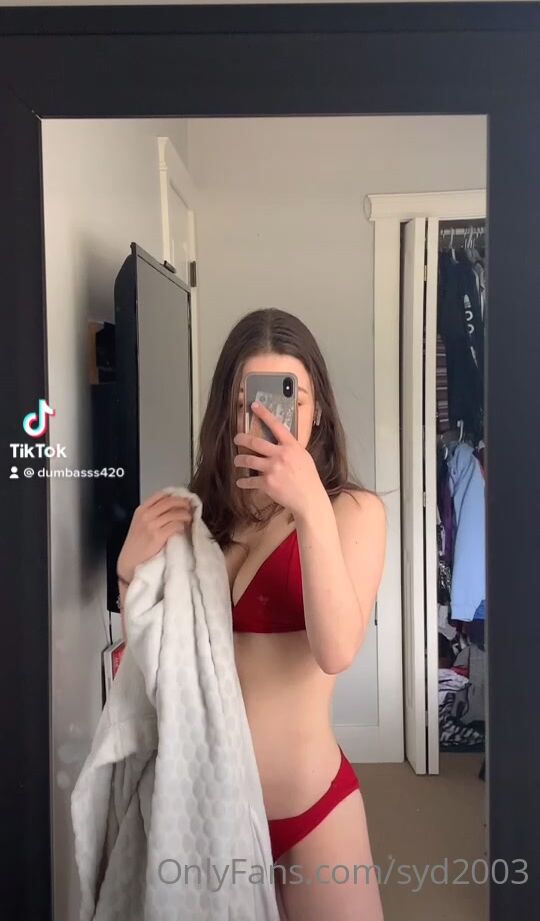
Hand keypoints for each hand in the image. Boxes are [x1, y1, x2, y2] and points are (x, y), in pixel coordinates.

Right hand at [116, 490, 192, 583]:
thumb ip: (152, 514)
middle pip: (170, 501)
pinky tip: (184, 529)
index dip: (175, 495)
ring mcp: (151, 525)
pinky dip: (182, 526)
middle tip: (191, 507)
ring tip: (190, 518)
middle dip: (183, 503)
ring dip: (186, 515)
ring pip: (175, 513)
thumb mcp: (140, 524)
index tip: (183, 498)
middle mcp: (146, 515)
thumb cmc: (136, 544)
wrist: (129, 561)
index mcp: (141, 510)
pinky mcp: (157, 536)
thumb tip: (173, 508)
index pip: (161, 495)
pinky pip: (176, 525)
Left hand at [233, 400, 324, 517]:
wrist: (309, 498)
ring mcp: (272, 469)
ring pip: (248, 459)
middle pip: (255, 442)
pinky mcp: (266, 483)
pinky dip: (243, 482)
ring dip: (239, 460)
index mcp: (291, 446)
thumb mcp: (304, 457)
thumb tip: (281, 443)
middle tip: (237, 438)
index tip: (254, 406)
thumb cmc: (309, 478)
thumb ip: (291, 449)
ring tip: (237, 460)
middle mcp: (280, 455)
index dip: (264, 414)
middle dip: (242, 438)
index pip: (276, 425)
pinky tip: (240, 483)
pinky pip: (250, 481)